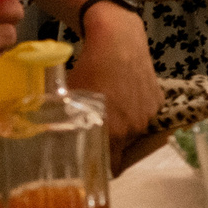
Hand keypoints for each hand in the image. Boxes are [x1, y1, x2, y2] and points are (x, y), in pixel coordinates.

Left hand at [70, 4, 161, 166]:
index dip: (100, 167)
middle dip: (110, 147)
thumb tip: (49, 142)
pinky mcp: (158, 99)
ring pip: (135, 133)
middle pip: (123, 151)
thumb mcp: (70, 99)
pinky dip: (135, 112)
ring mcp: (149, 113)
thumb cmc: (88, 69)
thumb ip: (64, 125)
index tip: (89, 161)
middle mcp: (134, 128)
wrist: (118, 39)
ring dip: (124, 129)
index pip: (112, 169)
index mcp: (112, 133)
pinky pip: (145, 116)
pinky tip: (123, 97)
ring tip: (110, 111)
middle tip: (95, 133)